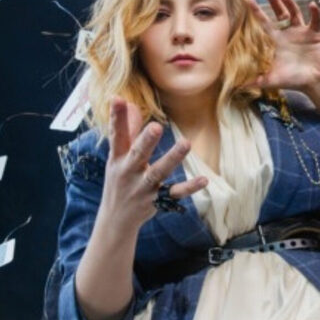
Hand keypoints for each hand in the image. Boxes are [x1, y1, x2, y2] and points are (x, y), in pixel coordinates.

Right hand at [100, 97, 207, 230]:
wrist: (115, 220)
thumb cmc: (119, 180)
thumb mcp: (118, 157)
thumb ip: (127, 131)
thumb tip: (131, 104)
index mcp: (118, 158)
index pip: (117, 135)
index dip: (117, 117)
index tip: (118, 99)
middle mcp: (128, 172)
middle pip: (138, 154)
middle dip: (146, 141)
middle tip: (155, 126)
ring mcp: (143, 187)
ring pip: (159, 172)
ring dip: (172, 158)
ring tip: (186, 143)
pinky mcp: (157, 200)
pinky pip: (175, 192)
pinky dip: (190, 187)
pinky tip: (204, 180)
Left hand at [244, 0, 319, 92]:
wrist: (313, 82)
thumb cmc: (293, 79)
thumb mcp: (271, 80)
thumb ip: (255, 81)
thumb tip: (236, 87)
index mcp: (276, 40)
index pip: (264, 22)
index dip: (256, 11)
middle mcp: (287, 33)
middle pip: (279, 13)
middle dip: (274, 2)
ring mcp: (301, 32)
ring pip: (295, 13)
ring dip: (290, 4)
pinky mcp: (314, 34)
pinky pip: (315, 21)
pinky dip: (315, 13)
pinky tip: (313, 5)